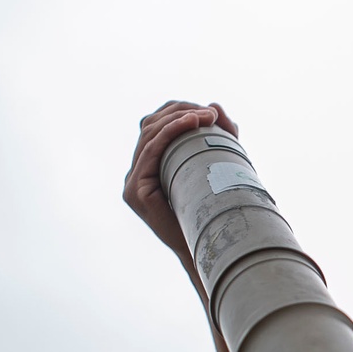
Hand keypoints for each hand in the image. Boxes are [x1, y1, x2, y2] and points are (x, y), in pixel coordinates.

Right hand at [124, 101, 238, 273]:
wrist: (210, 245)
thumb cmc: (215, 208)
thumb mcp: (218, 163)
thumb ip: (219, 136)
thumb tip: (215, 105)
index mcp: (150, 165)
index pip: (158, 125)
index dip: (180, 110)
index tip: (210, 111)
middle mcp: (136, 171)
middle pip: (152, 125)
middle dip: (181, 111)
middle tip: (211, 113)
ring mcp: (133, 181)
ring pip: (150, 134)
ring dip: (179, 118)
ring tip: (206, 116)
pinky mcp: (135, 190)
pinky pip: (150, 151)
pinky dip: (170, 132)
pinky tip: (190, 122)